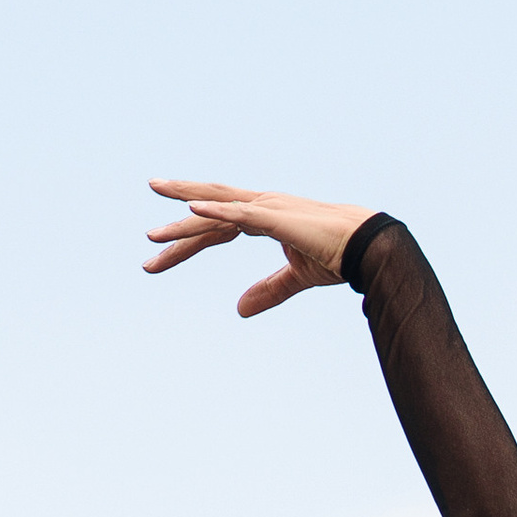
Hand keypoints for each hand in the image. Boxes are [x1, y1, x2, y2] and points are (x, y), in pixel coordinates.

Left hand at [142, 179, 376, 317]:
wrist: (369, 246)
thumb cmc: (338, 256)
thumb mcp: (297, 277)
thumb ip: (269, 290)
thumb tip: (239, 310)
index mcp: (261, 218)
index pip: (215, 231)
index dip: (186, 244)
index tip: (158, 258)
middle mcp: (259, 206)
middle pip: (207, 215)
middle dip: (176, 226)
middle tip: (147, 239)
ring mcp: (266, 207)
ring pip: (215, 206)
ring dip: (183, 208)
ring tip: (154, 215)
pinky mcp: (276, 215)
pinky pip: (239, 211)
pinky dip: (215, 208)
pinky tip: (191, 208)